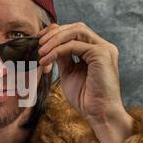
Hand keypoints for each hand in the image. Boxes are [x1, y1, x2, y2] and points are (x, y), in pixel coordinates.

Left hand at [37, 22, 133, 142]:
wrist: (99, 114)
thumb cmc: (85, 98)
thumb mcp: (69, 73)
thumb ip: (62, 57)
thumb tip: (49, 45)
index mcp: (97, 50)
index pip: (76, 32)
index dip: (57, 33)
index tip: (40, 40)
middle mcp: (103, 47)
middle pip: (76, 27)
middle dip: (54, 33)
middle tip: (38, 44)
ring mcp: (104, 49)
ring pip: (76, 32)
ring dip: (54, 40)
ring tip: (40, 51)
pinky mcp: (101, 54)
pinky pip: (74, 45)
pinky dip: (57, 50)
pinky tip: (46, 60)